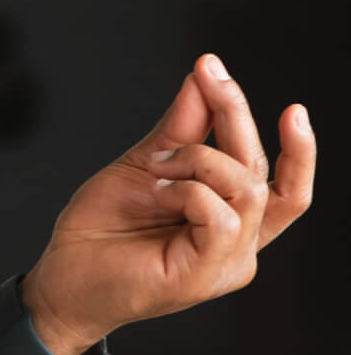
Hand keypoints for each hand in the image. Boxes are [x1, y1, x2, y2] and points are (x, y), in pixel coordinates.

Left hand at [22, 54, 316, 354]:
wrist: (60, 278)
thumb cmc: (100, 229)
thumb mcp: (145, 165)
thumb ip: (181, 129)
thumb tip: (204, 77)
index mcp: (232, 220)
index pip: (281, 181)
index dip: (295, 145)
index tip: (284, 102)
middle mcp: (240, 243)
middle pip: (263, 172)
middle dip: (236, 114)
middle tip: (208, 76)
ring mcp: (227, 262)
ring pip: (248, 189)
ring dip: (200, 160)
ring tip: (156, 169)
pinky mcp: (205, 275)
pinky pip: (222, 217)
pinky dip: (190, 191)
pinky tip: (159, 192)